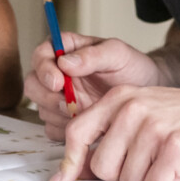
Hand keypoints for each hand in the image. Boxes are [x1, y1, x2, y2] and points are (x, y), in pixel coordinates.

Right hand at [25, 32, 161, 139]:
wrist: (146, 94)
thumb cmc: (132, 68)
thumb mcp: (117, 54)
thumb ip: (92, 55)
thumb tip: (65, 62)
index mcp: (66, 50)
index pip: (41, 55)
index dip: (44, 69)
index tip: (58, 82)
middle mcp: (58, 74)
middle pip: (33, 84)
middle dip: (47, 96)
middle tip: (70, 104)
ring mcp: (59, 98)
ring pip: (41, 108)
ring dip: (59, 114)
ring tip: (86, 114)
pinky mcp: (64, 120)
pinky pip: (52, 128)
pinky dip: (65, 130)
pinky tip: (86, 125)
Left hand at [51, 86, 179, 180]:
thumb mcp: (144, 114)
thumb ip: (111, 136)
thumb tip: (77, 171)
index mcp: (120, 98)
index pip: (77, 132)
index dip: (69, 163)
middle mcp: (132, 108)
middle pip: (102, 167)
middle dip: (124, 176)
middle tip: (150, 162)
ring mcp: (153, 126)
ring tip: (168, 161)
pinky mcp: (174, 146)